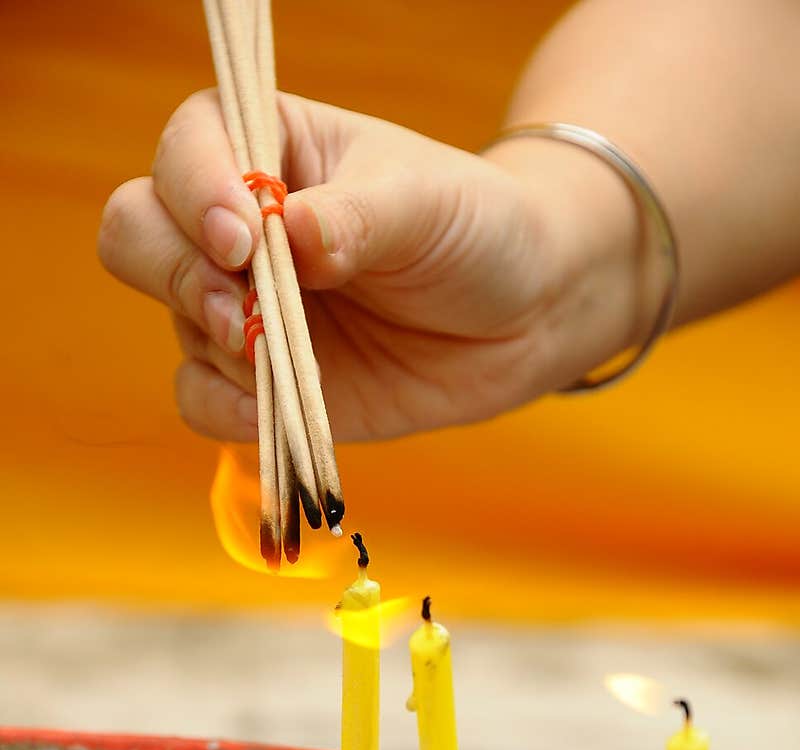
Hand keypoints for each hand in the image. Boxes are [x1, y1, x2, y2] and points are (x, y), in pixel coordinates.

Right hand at [98, 91, 632, 442]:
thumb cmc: (474, 230)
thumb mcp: (426, 205)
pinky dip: (223, 410)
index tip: (244, 236)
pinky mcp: (262, 381)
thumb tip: (289, 236)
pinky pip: (201, 400)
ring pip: (170, 322)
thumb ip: (354, 218)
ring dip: (212, 346)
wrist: (521, 317)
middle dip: (176, 274)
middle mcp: (238, 228)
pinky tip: (269, 411)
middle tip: (238, 311)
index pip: (188, 150)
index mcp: (269, 149)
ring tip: (277, 360)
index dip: (195, 191)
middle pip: (139, 232)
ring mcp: (242, 308)